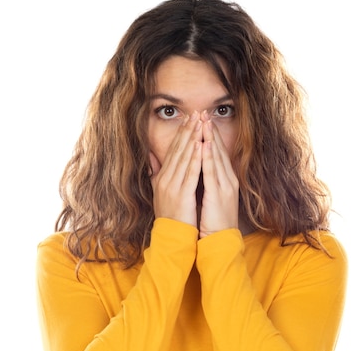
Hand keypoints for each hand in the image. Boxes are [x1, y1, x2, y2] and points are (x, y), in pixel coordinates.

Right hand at [149, 111, 202, 227]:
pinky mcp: (182, 195)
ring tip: (200, 123)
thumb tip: (150, 157)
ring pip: (184, 158)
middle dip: (188, 130)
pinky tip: (200, 146)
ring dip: (192, 139)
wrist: (171, 238)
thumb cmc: (170, 216)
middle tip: (196, 113)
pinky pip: (190, 173)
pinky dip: (195, 158)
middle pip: (178, 150)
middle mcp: (165, 179)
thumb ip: (155, 173)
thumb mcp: (160, 191)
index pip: (172, 150)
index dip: (181, 133)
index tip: (189, 118)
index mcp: (162, 178)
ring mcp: (172, 187)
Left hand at [199, 114, 238, 237]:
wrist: (221, 241)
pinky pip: (212, 172)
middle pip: (218, 151)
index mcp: (225, 180)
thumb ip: (203, 182)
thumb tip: (196, 170)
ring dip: (210, 138)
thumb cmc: (213, 221)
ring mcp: (225, 186)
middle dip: (210, 131)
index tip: (203, 121)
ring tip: (204, 122)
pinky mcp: (219, 194)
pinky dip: (208, 157)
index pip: (217, 154)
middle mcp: (228, 180)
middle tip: (203, 113)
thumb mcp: (208, 198)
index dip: (210, 136)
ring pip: (216, 157)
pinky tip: (204, 144)